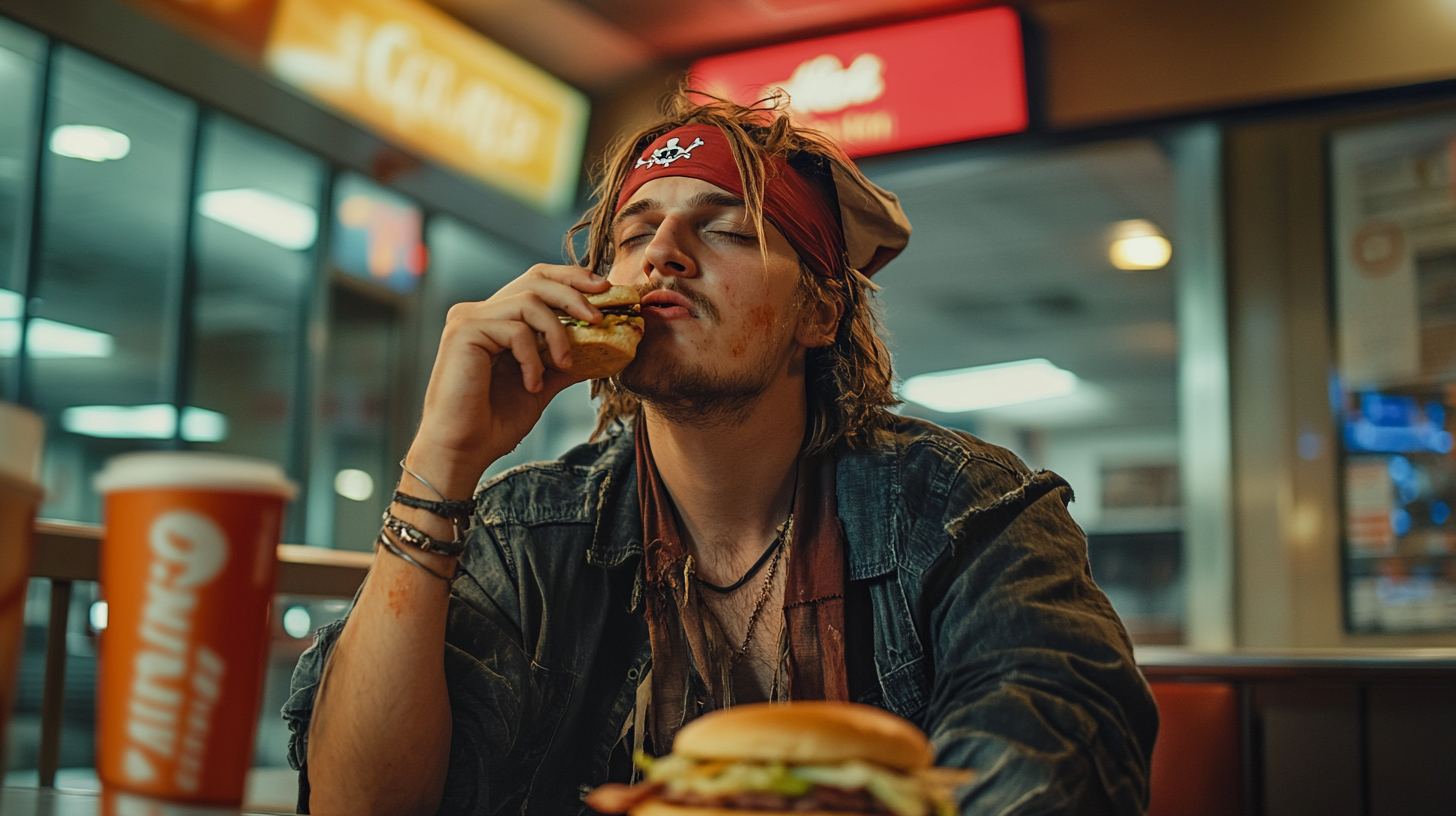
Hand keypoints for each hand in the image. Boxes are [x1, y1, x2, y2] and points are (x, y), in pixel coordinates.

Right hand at [405, 264, 610, 496]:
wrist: (465, 449)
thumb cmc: (495, 421)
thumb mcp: (542, 384)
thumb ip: (564, 362)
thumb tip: (603, 349)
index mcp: (497, 319)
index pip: (536, 281)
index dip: (570, 279)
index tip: (602, 289)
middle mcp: (480, 312)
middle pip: (534, 279)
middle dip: (574, 292)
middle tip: (598, 317)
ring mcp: (469, 319)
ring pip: (530, 301)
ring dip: (558, 333)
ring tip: (565, 365)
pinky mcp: (464, 331)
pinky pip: (516, 330)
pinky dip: (533, 358)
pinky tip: (532, 384)